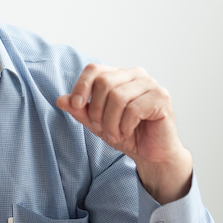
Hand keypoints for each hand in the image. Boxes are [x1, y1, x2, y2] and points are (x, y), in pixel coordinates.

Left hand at [56, 63, 192, 203]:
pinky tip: (128, 133)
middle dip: (97, 110)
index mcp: (119, 75)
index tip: (76, 106)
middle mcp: (136, 74)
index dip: (81, 86)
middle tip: (101, 128)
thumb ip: (80, 110)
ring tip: (114, 135)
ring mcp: (151, 84)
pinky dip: (125, 126)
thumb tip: (60, 100)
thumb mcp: (96, 123)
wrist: (151, 153)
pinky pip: (134, 109)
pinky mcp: (161, 98)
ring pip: (118, 96)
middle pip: (104, 82)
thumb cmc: (126, 134)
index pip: (94, 69)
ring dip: (111, 122)